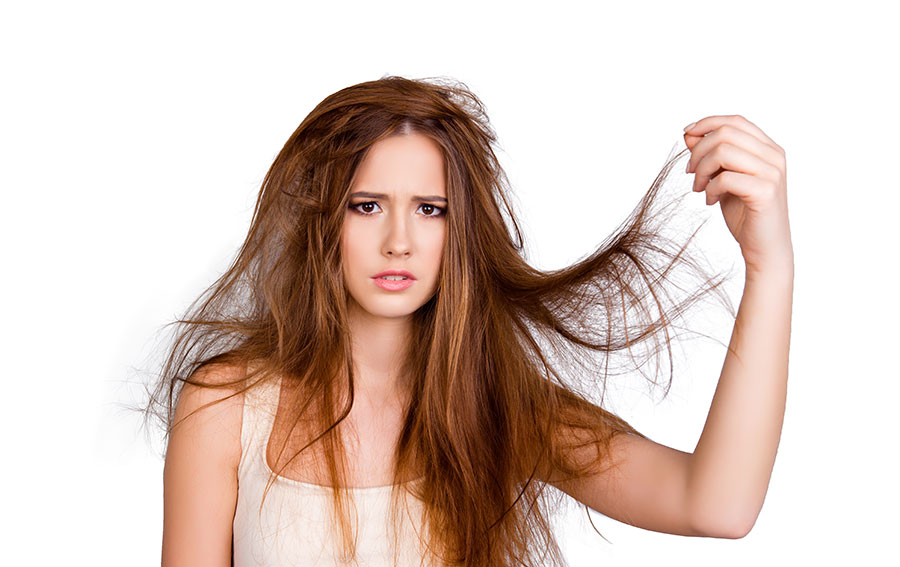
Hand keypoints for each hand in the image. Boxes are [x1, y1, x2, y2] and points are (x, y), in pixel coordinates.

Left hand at [684, 115, 792, 275]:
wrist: (764, 248)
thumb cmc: (744, 213)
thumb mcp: (723, 178)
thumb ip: (711, 156)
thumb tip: (688, 133)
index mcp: (768, 148)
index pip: (735, 121)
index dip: (707, 123)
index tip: (686, 135)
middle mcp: (774, 156)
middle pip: (725, 133)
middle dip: (699, 151)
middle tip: (690, 172)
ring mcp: (772, 173)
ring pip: (723, 151)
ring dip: (701, 169)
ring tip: (698, 188)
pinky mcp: (765, 192)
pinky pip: (726, 178)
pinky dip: (710, 188)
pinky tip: (710, 201)